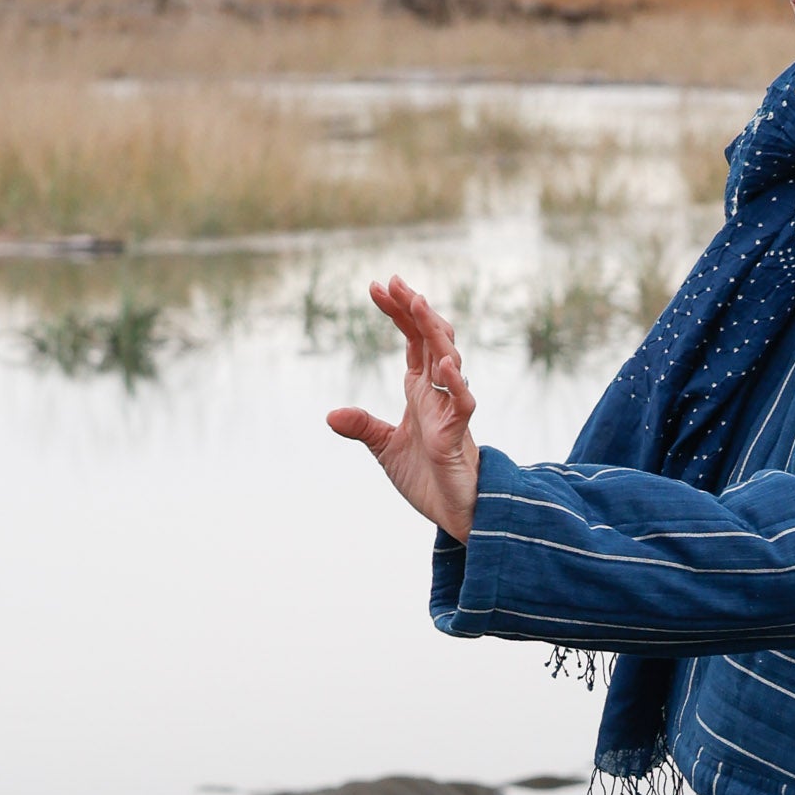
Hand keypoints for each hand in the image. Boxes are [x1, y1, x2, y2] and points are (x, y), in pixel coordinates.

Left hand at [327, 277, 479, 540]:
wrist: (452, 512)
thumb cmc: (426, 477)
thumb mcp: (385, 448)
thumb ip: (363, 427)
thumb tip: (331, 415)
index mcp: (421, 390)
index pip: (412, 340)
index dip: (398, 312)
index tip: (378, 286)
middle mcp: (438, 393)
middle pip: (431, 339)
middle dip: (414, 310)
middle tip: (395, 282)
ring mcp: (450, 410)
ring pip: (449, 361)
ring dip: (435, 332)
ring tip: (419, 305)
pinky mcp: (459, 435)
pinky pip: (463, 403)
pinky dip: (455, 384)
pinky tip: (444, 364)